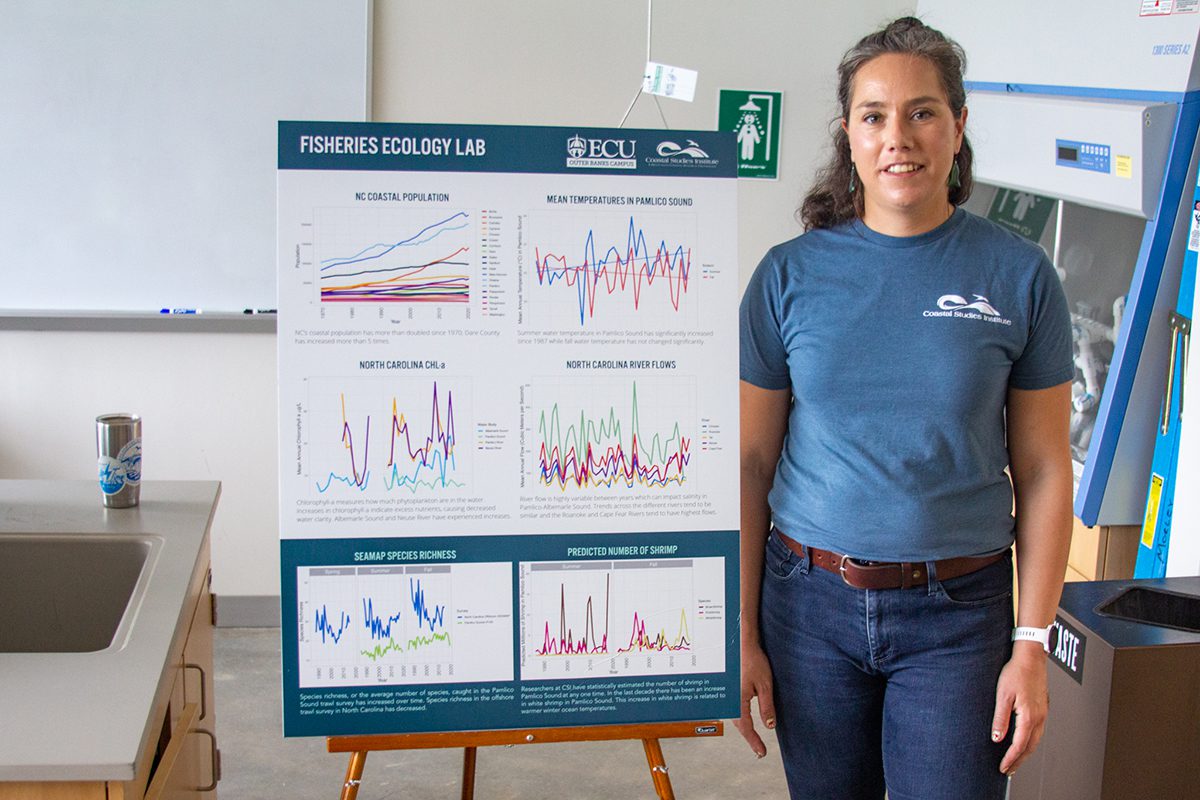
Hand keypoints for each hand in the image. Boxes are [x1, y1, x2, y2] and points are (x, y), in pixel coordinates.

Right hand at [734, 641, 775, 757]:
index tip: (761, 753)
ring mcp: (728, 694)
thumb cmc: (753, 660)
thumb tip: (770, 726)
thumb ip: (767, 707)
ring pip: (735, 716)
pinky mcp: (729, 688)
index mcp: (738, 700)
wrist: (740, 642)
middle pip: (739, 724)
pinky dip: (740, 716)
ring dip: (744, 728)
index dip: (754, 741)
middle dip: (749, 737)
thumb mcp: (765, 685)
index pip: (746, 727)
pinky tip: (745, 719)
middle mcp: (730, 699)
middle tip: (759, 750)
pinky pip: (733, 707)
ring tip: (754, 738)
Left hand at [991, 641, 1048, 774]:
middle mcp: (1040, 718)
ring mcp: (1043, 713)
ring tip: (1015, 760)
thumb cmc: (1016, 672)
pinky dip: (1030, 741)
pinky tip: (1024, 741)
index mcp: (1030, 716)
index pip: (1020, 745)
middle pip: (1030, 747)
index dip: (1011, 759)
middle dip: (1019, 760)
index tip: (1003, 768)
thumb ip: (1000, 718)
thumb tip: (997, 738)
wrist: (1031, 657)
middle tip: (1009, 770)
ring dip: (1026, 752)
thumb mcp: (1003, 695)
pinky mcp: (1043, 708)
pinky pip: (1038, 731)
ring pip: (1036, 740)